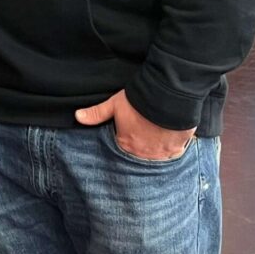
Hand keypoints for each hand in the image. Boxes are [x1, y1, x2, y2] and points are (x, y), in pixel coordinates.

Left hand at [75, 90, 194, 160]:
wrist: (167, 97)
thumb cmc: (138, 101)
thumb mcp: (114, 105)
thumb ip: (96, 113)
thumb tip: (77, 116)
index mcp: (126, 145)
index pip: (123, 148)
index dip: (126, 140)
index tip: (131, 134)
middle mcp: (142, 154)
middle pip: (140, 154)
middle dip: (142, 148)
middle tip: (145, 136)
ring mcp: (161, 154)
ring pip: (156, 156)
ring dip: (156, 149)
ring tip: (158, 138)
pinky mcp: (176, 149)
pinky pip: (173, 154)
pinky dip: (172, 148)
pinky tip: (171, 140)